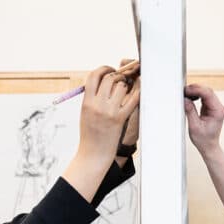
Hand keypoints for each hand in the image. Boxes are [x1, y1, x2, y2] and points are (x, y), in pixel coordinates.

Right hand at [62, 63, 140, 201]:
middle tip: (121, 78)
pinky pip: (132, 99)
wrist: (93, 154)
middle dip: (117, 75)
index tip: (109, 70)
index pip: (94, 76)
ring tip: (126, 89)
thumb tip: (104, 81)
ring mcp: (109, 112)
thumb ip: (93, 98)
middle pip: (109, 78)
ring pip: (122, 86)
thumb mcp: (85, 113)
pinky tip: (138, 91)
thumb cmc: (90, 134)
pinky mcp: (120, 119)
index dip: (103, 69)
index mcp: (86, 102)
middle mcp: (97, 105)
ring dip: (126, 84)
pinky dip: (137, 92)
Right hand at [183, 83, 223, 154]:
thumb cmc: (204, 140)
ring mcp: (215, 107)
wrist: (209, 146)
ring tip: (186, 94)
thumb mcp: (194, 126)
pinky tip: (190, 97)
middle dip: (195, 89)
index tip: (186, 91)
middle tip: (184, 91)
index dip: (196, 90)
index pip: (208, 94)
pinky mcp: (210, 108)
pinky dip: (196, 95)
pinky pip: (204, 97)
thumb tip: (185, 99)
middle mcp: (218, 107)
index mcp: (218, 111)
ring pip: (206, 92)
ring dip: (195, 91)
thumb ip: (190, 111)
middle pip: (208, 91)